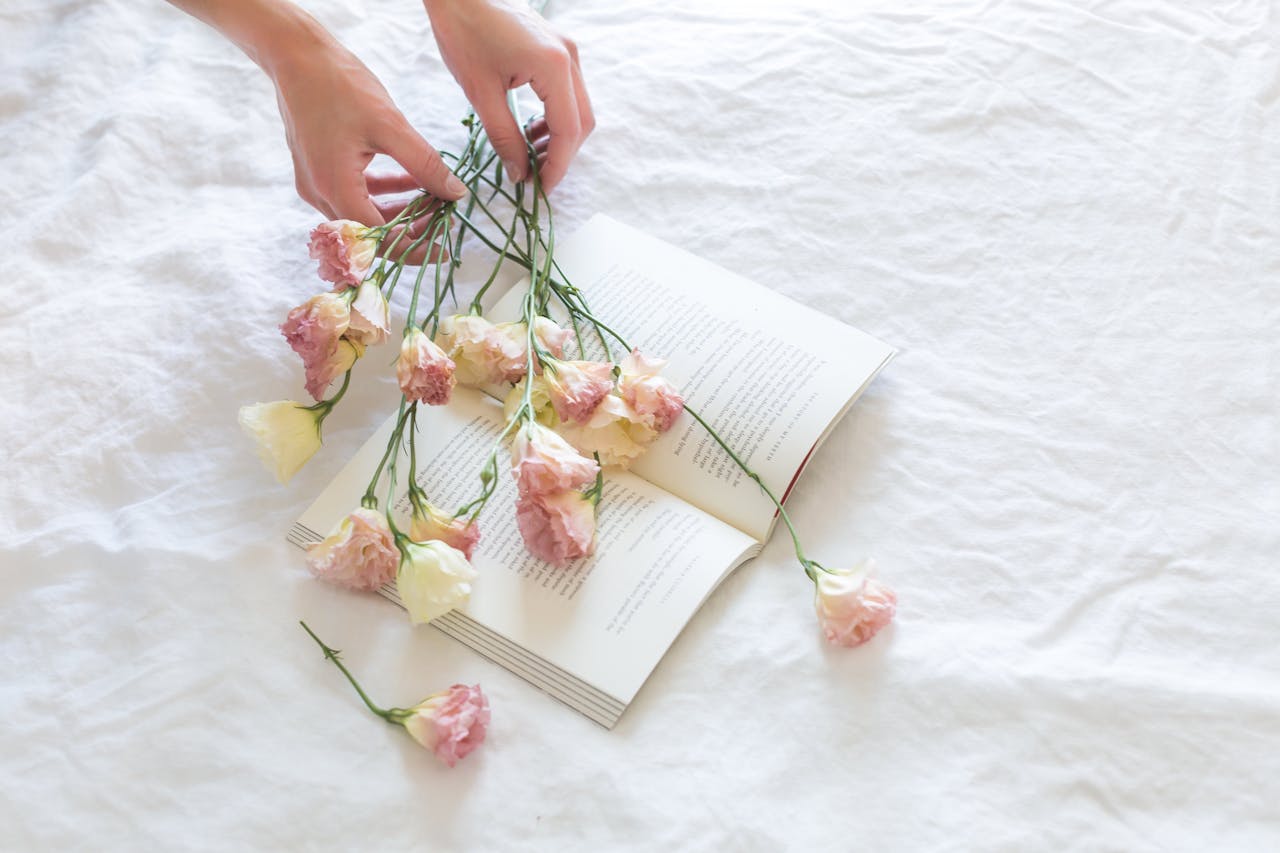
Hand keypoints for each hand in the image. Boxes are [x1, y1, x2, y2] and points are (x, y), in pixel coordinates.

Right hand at [269, 28, 466, 231]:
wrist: (295, 53)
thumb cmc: (339, 84)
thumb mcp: (391, 126)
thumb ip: (425, 164)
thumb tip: (456, 194)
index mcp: (335, 189)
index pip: (379, 240)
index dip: (416, 247)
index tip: (446, 245)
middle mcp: (320, 194)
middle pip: (371, 233)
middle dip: (411, 230)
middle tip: (446, 218)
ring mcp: (316, 183)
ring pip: (365, 214)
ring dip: (400, 211)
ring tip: (436, 200)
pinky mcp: (319, 169)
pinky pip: (356, 193)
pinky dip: (385, 192)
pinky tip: (414, 182)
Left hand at [424, 0, 593, 190]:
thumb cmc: (463, 31)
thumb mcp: (481, 92)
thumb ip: (504, 137)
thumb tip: (519, 174)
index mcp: (554, 66)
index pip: (568, 130)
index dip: (558, 165)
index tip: (541, 189)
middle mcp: (570, 57)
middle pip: (582, 121)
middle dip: (562, 154)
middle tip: (537, 177)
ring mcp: (567, 49)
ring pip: (578, 107)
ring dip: (559, 136)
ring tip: (530, 156)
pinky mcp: (558, 47)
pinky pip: (568, 91)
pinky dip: (555, 115)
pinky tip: (530, 129)